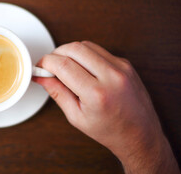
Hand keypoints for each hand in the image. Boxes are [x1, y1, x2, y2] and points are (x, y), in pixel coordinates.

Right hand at [34, 41, 178, 172]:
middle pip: (74, 48)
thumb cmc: (110, 130)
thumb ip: (57, 92)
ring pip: (86, 45)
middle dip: (56, 53)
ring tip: (66, 67)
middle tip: (50, 66)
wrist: (140, 134)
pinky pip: (99, 50)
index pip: (63, 65)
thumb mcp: (76, 117)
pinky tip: (83, 68)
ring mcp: (121, 67)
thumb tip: (41, 77)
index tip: (40, 66)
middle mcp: (111, 76)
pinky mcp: (125, 63)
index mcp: (96, 94)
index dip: (46, 62)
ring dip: (70, 52)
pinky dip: (85, 55)